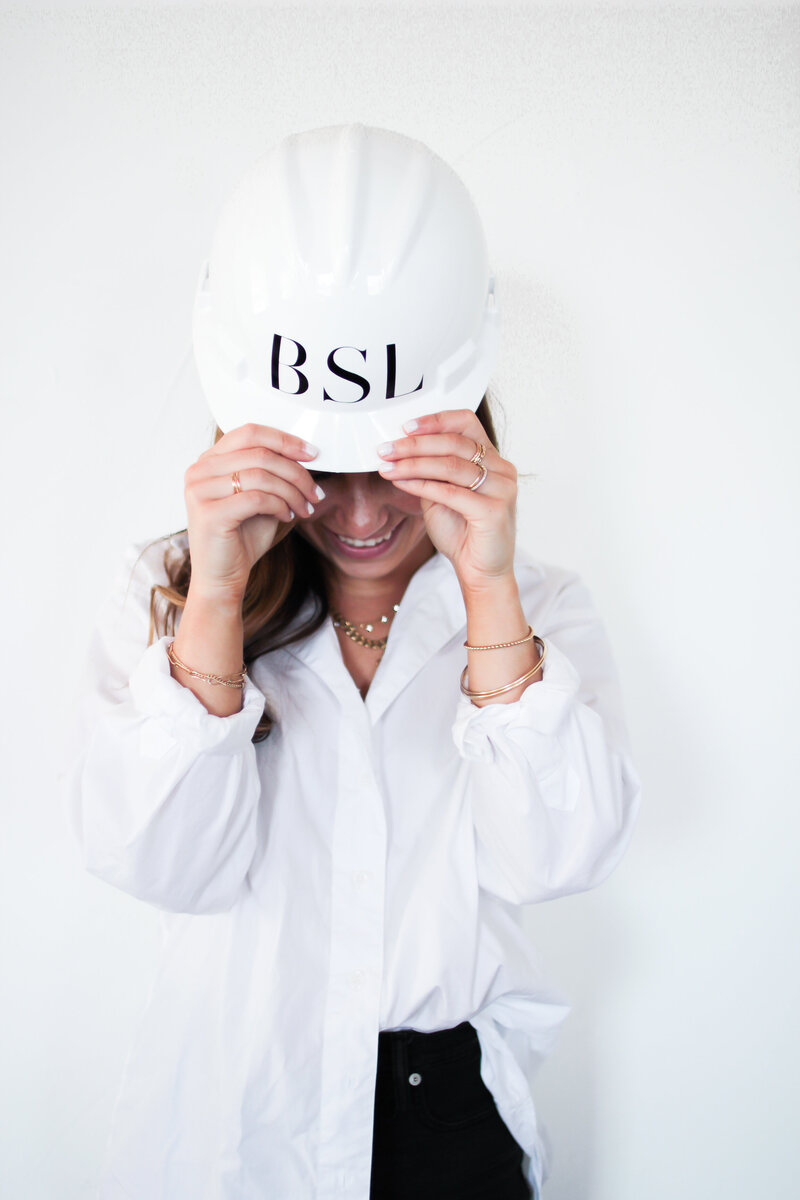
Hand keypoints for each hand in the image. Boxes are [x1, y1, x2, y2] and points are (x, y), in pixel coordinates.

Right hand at [183, 424, 321, 603]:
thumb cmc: (241, 539)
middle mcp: (199, 471)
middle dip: (295, 471)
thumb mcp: (261, 498)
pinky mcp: (208, 513)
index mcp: (209, 461)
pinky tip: (287, 517)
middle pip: (259, 453)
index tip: (312, 453)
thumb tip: (306, 456)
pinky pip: (256, 498)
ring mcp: (200, 490)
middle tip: (315, 491)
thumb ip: (273, 474)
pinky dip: (280, 505)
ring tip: (304, 507)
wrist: (222, 578)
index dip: (284, 440)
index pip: (249, 432)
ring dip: (292, 491)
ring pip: (260, 475)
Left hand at [376, 409, 517, 591]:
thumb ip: (430, 471)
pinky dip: (421, 485)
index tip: (405, 427)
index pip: (467, 423)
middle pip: (455, 442)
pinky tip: (401, 483)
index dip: (435, 420)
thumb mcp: (441, 494)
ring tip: (387, 466)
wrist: (480, 572)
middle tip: (386, 449)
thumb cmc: (463, 533)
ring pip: (451, 466)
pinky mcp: (493, 511)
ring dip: (413, 464)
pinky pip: (451, 492)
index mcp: (493, 460)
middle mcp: (502, 470)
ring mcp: (502, 489)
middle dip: (415, 445)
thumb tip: (400, 450)